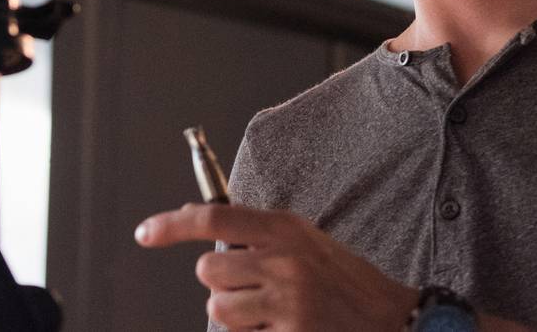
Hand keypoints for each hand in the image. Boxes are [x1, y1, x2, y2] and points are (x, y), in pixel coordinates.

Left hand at [136, 203, 417, 331]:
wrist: (391, 321)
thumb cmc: (342, 281)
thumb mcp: (304, 240)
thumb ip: (254, 231)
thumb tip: (194, 217)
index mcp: (285, 229)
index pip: (214, 217)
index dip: (172, 224)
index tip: (145, 233)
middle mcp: (285, 261)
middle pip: (208, 270)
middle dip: (222, 283)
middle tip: (253, 289)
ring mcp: (288, 302)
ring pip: (219, 309)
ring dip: (236, 316)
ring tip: (270, 314)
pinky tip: (283, 331)